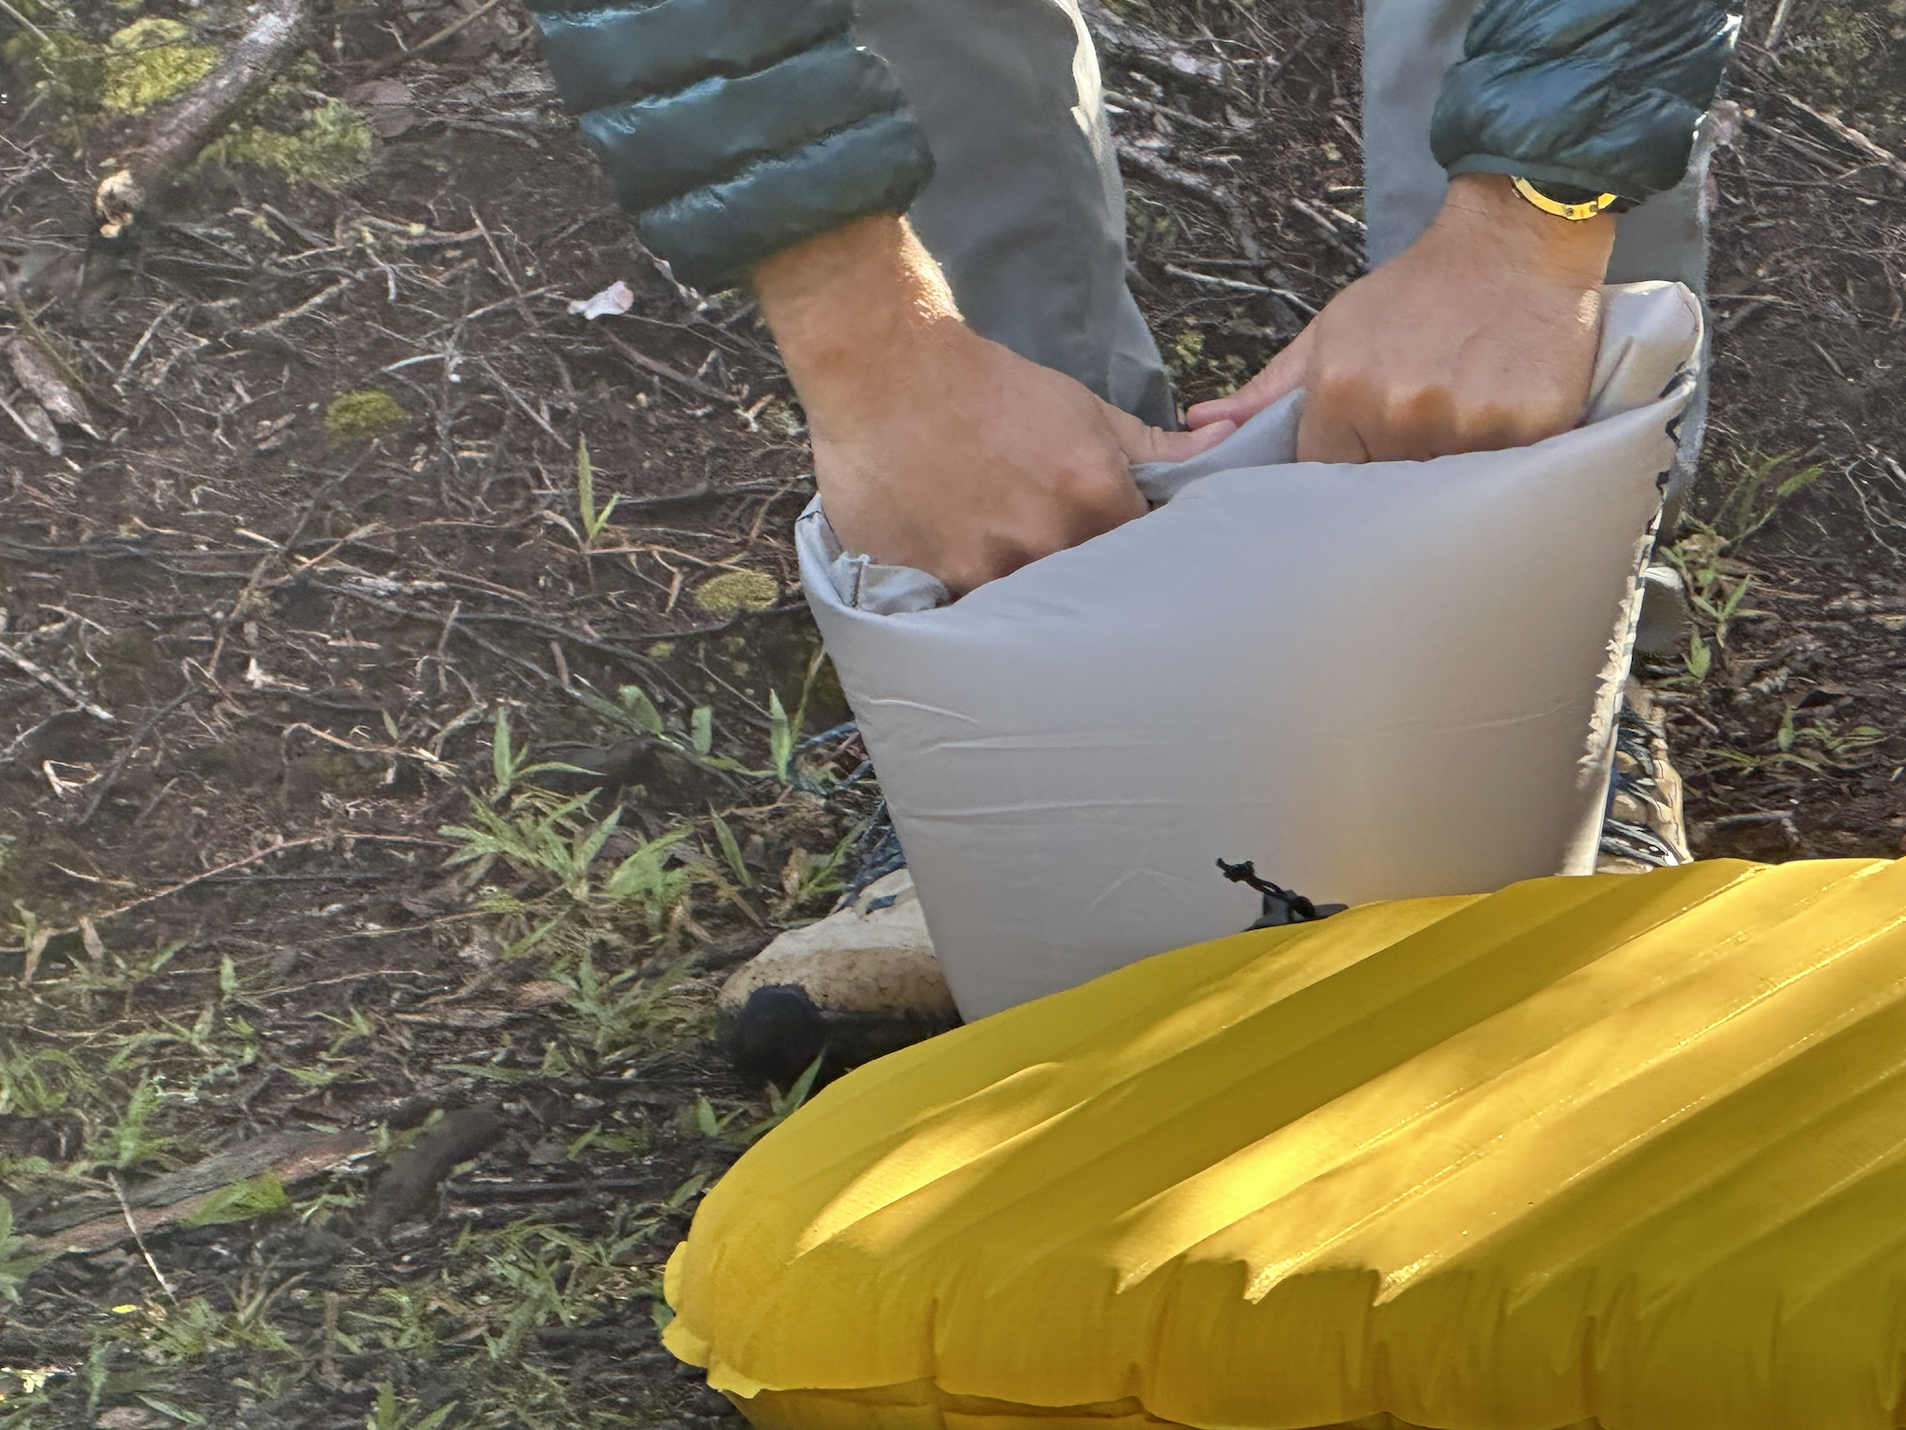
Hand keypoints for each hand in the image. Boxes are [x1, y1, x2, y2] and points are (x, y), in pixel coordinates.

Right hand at [754, 217, 1234, 595]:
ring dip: (1022, 609)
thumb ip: (1154, 449)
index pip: (1143, 567)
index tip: (1120, 572)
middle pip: (1086, 601)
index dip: (1132, 573)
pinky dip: (967, 611)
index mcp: (1095, 499)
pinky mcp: (930, 585)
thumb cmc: (985, 386)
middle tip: (1059, 578)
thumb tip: (1224, 445)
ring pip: (1024, 620)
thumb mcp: (1082, 408)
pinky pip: (963, 621)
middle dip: (1080, 595)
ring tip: (1006, 580)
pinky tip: (962, 585)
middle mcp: (1045, 542)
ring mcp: (984, 569)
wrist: (888, 370)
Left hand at [1185, 173, 1614, 462]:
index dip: (1340, 470)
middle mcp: (1401, 412)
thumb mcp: (1332, 331)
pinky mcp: (1529, 427)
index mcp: (1343, 390)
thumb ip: (1267, 390)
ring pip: (1443, 489)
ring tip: (1459, 420)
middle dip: (1392, 470)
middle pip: (1382, 487)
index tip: (1358, 454)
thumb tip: (1201, 426)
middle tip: (1415, 433)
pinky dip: (1500, 459)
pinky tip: (1500, 418)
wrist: (1516, 237)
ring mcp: (1468, 422)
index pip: (1322, 475)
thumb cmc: (1420, 289)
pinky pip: (1503, 474)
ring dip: (1446, 468)